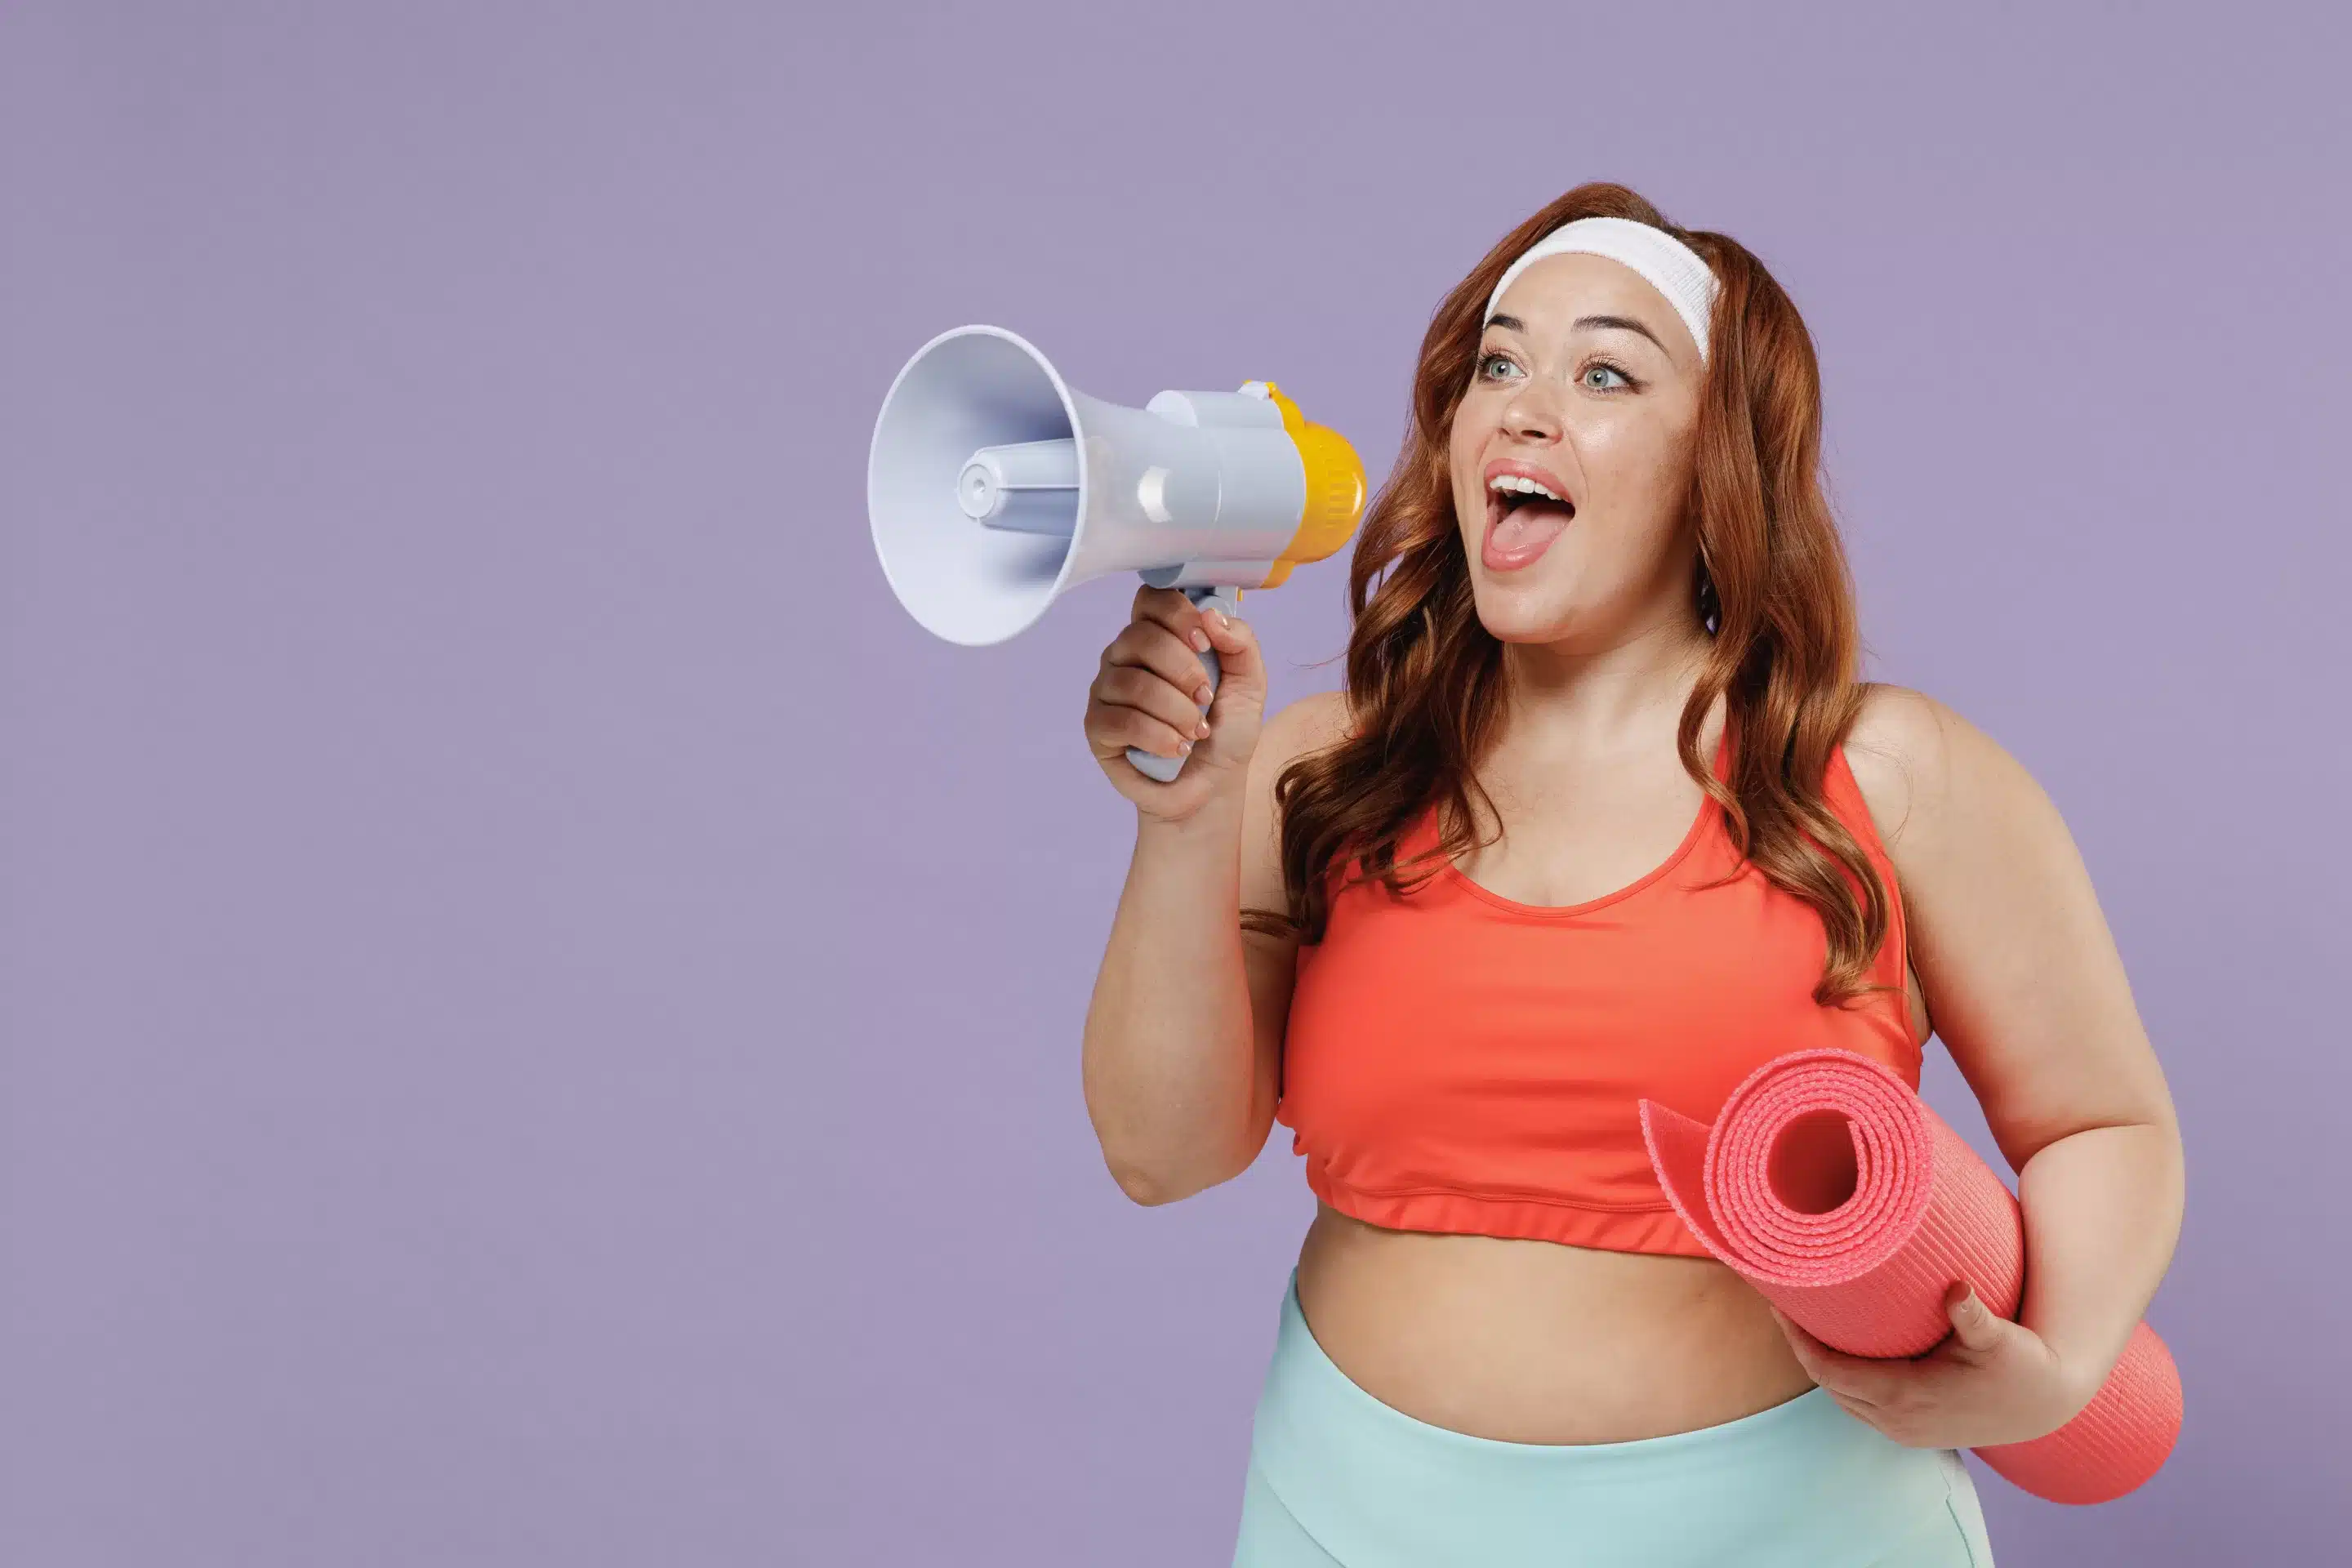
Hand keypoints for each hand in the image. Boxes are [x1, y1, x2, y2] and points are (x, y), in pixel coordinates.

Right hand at [1082, 584, 1266, 821]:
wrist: (1212, 786)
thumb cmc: (1226, 731)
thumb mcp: (1249, 683)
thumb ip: (1240, 642)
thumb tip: (1211, 615)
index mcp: (1160, 635)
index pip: (1152, 599)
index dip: (1177, 614)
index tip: (1205, 643)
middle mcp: (1126, 656)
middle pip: (1141, 637)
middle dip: (1184, 670)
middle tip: (1206, 699)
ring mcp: (1107, 689)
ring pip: (1133, 682)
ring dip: (1176, 710)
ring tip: (1196, 732)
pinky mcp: (1098, 726)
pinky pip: (1122, 720)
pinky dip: (1158, 736)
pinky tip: (1176, 749)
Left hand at [1766, 1283, 2096, 1450]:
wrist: (2047, 1404)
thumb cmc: (2022, 1366)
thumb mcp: (1999, 1337)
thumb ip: (1972, 1315)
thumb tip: (1956, 1288)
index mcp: (1906, 1396)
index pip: (1828, 1370)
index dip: (1798, 1339)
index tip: (1779, 1305)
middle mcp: (1897, 1420)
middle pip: (1826, 1383)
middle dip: (1800, 1345)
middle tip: (1783, 1301)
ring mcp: (1904, 1430)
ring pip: (1840, 1396)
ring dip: (1818, 1363)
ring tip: (1801, 1320)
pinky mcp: (1912, 1430)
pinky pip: (1859, 1404)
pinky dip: (1840, 1378)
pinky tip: (1836, 1348)